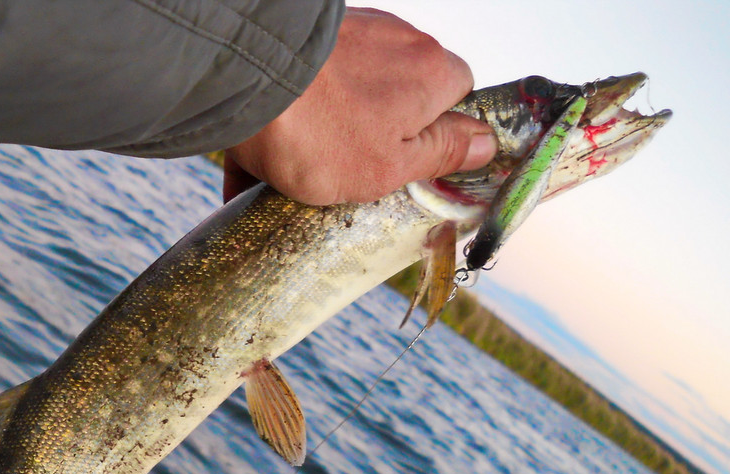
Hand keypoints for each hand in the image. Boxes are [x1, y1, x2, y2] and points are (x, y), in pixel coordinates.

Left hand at [223, 7, 496, 204]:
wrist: (243, 81)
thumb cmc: (322, 133)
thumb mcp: (392, 165)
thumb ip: (441, 153)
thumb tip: (486, 144)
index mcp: (431, 74)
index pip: (460, 97)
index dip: (438, 136)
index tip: (410, 169)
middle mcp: (396, 43)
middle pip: (401, 98)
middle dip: (375, 140)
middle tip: (346, 181)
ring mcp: (347, 37)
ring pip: (348, 99)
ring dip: (325, 139)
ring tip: (292, 181)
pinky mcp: (303, 45)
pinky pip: (303, 96)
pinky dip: (285, 130)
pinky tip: (256, 167)